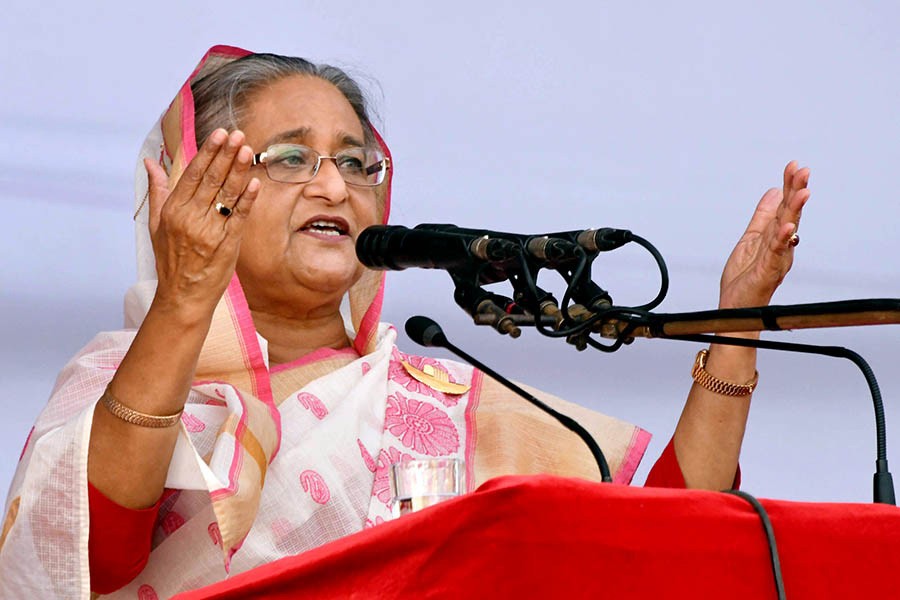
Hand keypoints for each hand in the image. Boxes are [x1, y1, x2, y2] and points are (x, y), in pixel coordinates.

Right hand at [144, 128, 259, 322]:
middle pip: (211, 180)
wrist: (183, 296)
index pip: (192, 174)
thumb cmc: (170, 259)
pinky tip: (255, 182)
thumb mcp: (156, 224)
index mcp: (173, 210)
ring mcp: (209, 231)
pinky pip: (239, 217)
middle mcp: (190, 218)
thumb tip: (151, 162)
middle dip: (225, 155)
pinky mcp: (227, 244)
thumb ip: (158, 191)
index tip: (219, 134)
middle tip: (238, 134)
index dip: (208, 152)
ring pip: (227, 195)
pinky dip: (247, 199)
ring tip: (248, 150)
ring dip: (238, 171)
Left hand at [718, 161, 809, 308]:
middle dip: (796, 190)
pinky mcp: (768, 272)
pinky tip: (787, 226)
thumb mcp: (750, 239)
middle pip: (790, 214)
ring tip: (803, 191)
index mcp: (775, 237)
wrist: (735, 308)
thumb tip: (773, 191)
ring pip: (788, 230)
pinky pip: (776, 253)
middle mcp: (781, 246)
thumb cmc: (743, 278)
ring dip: (795, 210)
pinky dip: (782, 239)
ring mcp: (776, 258)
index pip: (784, 207)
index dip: (789, 186)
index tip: (793, 165)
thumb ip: (762, 217)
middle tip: (803, 169)